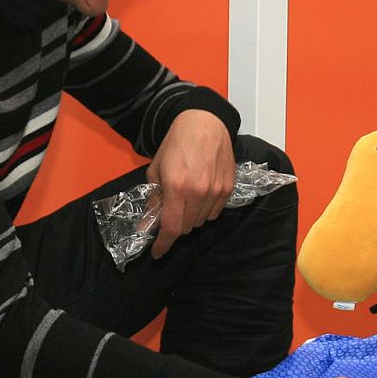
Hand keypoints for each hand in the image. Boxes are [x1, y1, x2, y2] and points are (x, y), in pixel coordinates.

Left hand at [146, 111, 234, 258]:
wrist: (203, 124)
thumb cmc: (175, 145)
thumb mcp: (156, 170)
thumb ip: (154, 199)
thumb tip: (148, 224)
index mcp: (177, 188)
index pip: (171, 228)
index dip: (163, 244)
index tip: (158, 253)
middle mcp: (198, 192)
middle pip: (186, 227)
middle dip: (175, 225)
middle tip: (171, 211)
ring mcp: (216, 191)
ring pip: (201, 221)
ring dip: (191, 217)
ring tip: (186, 199)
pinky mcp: (228, 188)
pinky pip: (214, 212)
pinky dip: (205, 210)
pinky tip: (200, 194)